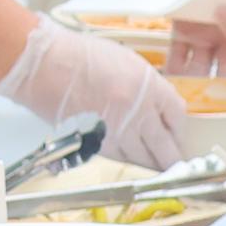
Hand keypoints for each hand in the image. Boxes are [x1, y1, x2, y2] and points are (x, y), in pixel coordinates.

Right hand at [0, 18, 189, 167]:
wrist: (46, 64)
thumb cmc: (81, 57)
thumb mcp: (126, 62)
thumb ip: (147, 86)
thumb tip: (159, 108)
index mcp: (148, 86)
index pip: (177, 115)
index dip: (179, 128)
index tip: (177, 134)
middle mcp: (136, 110)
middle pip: (164, 144)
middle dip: (171, 157)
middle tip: (175, 164)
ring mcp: (116, 129)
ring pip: (141, 157)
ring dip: (149, 164)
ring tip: (154, 168)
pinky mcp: (96, 142)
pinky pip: (118, 157)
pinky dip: (125, 161)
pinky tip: (129, 161)